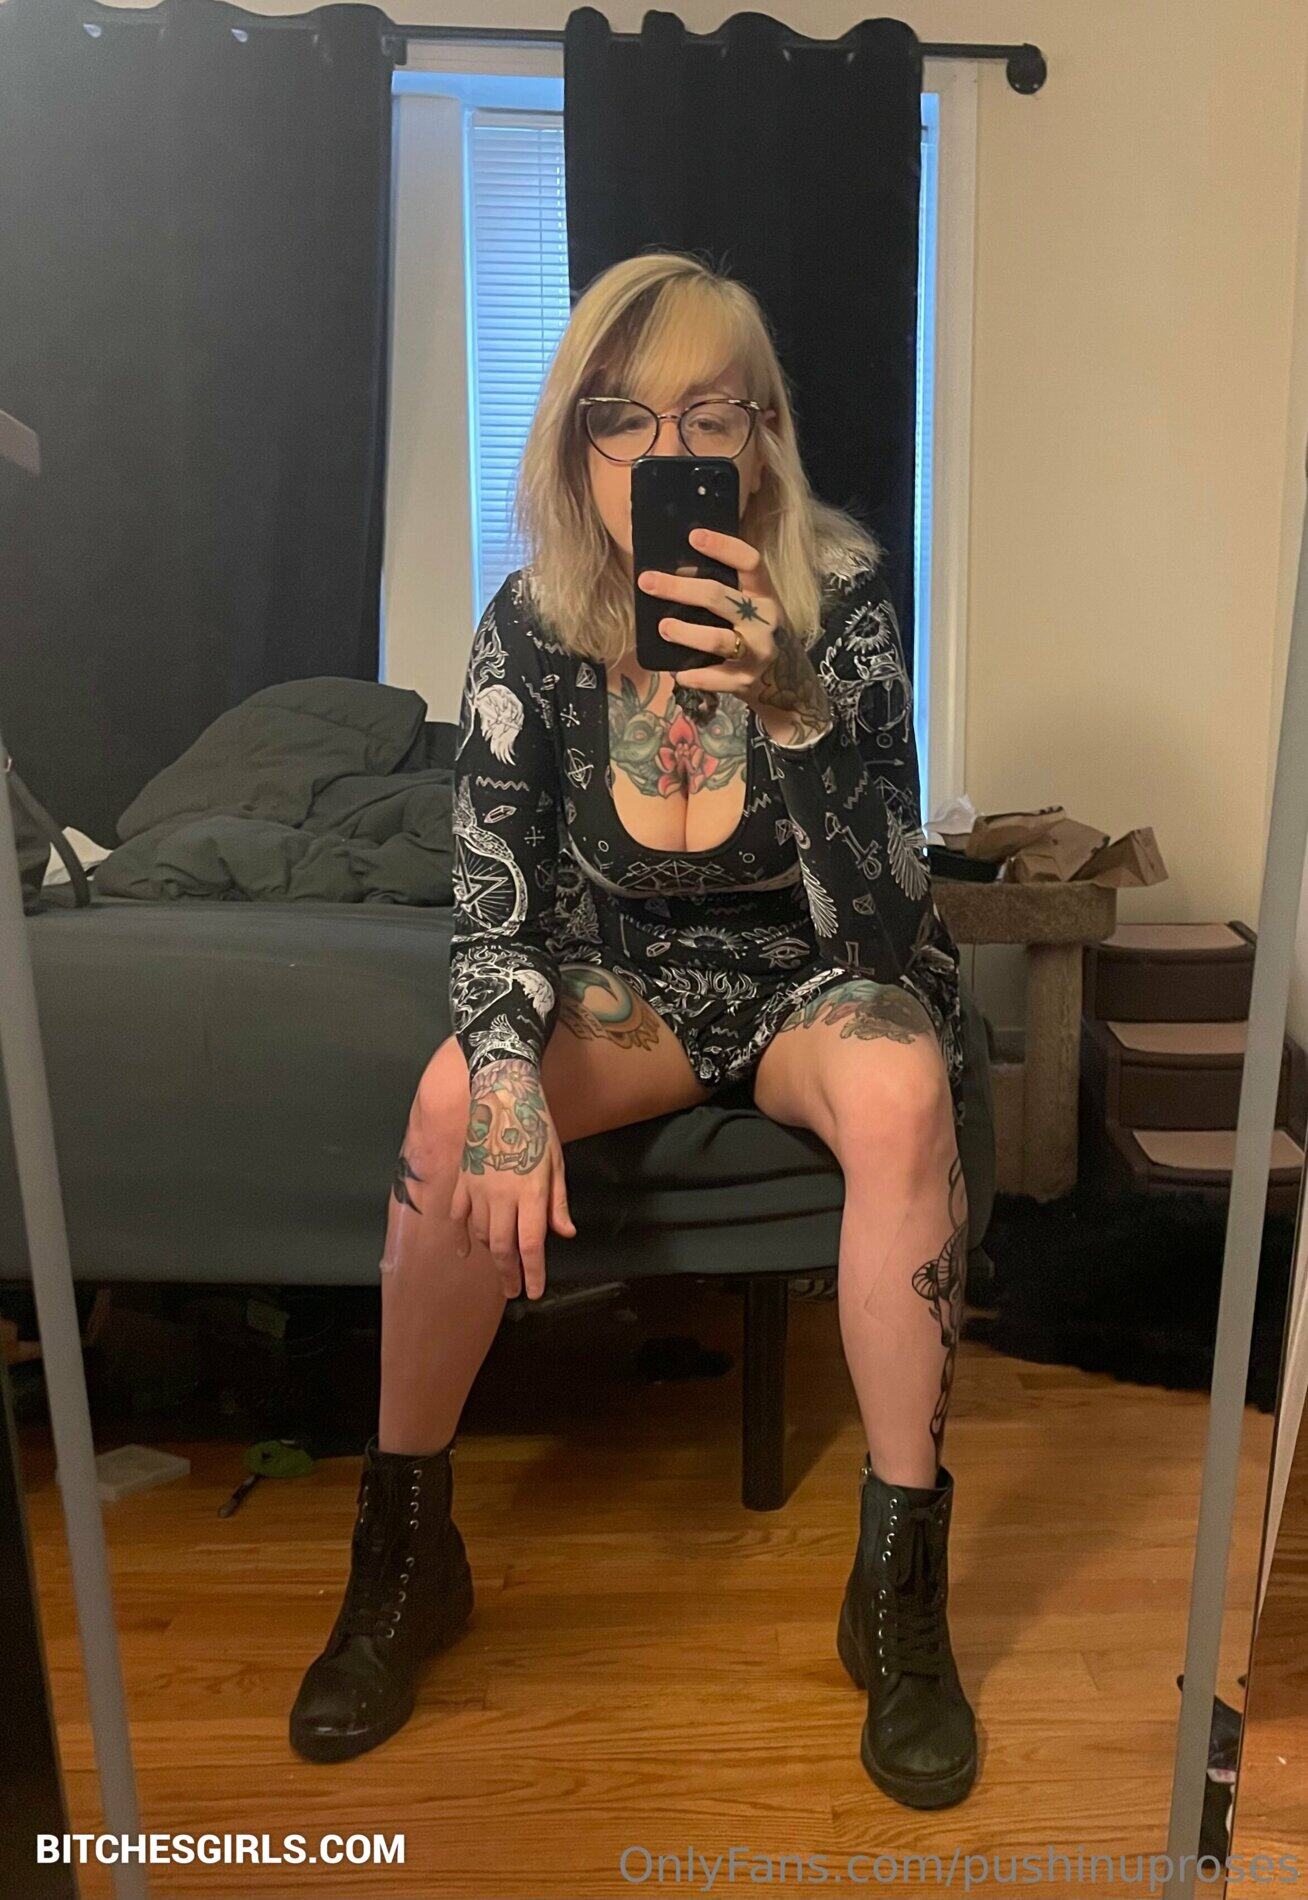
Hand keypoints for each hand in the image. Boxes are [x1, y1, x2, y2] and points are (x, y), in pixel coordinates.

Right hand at [447, 1058, 575, 1299]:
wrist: (502, 1093)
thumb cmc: (536, 1125)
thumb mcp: (556, 1162)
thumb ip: (558, 1201)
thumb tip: (564, 1233)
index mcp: (531, 1192)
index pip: (530, 1244)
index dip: (532, 1271)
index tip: (533, 1292)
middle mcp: (503, 1196)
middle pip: (503, 1246)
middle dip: (509, 1273)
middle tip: (513, 1291)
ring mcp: (478, 1189)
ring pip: (482, 1233)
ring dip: (491, 1252)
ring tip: (501, 1266)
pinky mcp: (463, 1180)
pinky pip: (457, 1215)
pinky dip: (460, 1235)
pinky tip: (464, 1251)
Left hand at [636, 527, 832, 745]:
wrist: (788, 685)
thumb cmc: (759, 635)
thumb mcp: (756, 608)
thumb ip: (730, 591)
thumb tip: (677, 570)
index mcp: (766, 595)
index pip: (750, 562)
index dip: (723, 547)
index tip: (693, 536)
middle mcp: (765, 621)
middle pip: (719, 597)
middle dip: (679, 588)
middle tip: (647, 582)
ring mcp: (757, 653)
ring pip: (717, 640)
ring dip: (685, 633)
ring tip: (663, 627)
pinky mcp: (745, 681)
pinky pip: (714, 679)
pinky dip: (693, 675)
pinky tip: (677, 671)